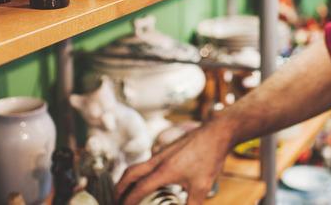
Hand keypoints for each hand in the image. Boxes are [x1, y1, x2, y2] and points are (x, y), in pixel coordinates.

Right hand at [113, 122, 231, 204]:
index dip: (128, 202)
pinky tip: (145, 180)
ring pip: (136, 166)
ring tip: (125, 192)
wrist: (215, 133)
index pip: (139, 189)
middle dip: (119, 189)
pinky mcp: (166, 150)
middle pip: (129, 174)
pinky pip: (145, 163)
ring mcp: (161, 153)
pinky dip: (138, 173)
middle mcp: (158, 160)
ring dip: (126, 180)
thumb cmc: (210, 157)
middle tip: (115, 201)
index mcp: (165, 171)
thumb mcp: (202, 187)